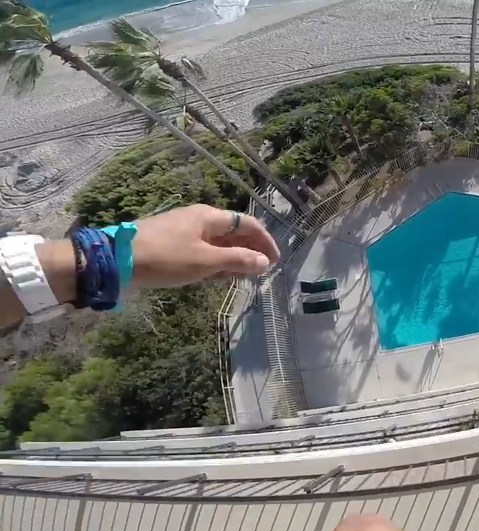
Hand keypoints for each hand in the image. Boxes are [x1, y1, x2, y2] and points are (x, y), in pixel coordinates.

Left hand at [131, 204, 280, 287]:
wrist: (116, 260)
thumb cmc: (165, 258)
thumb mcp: (205, 261)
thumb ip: (238, 260)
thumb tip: (265, 261)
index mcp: (209, 217)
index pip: (248, 225)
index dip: (265, 242)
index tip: (276, 261)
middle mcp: (199, 219)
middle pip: (233, 233)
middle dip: (250, 251)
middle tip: (260, 273)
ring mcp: (183, 231)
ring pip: (217, 243)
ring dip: (232, 259)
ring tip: (242, 278)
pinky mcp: (171, 244)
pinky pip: (202, 251)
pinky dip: (215, 262)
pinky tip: (216, 277)